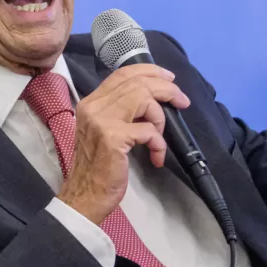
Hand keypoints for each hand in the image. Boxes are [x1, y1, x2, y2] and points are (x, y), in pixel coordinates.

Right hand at [57, 64, 189, 225]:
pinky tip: (156, 157)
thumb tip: (151, 97)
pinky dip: (159, 143)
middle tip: (181, 101)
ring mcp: (102, 121)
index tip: (168, 79)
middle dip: (166, 89)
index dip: (149, 71)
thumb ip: (120, 111)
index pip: (122, 73)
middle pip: (137, 83)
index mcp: (91, 102)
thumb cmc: (99, 166)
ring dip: (160, 117)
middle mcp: (94, 106)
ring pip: (144, 99)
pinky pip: (148, 130)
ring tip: (159, 137)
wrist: (85, 195)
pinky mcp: (113, 138)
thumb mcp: (105, 130)